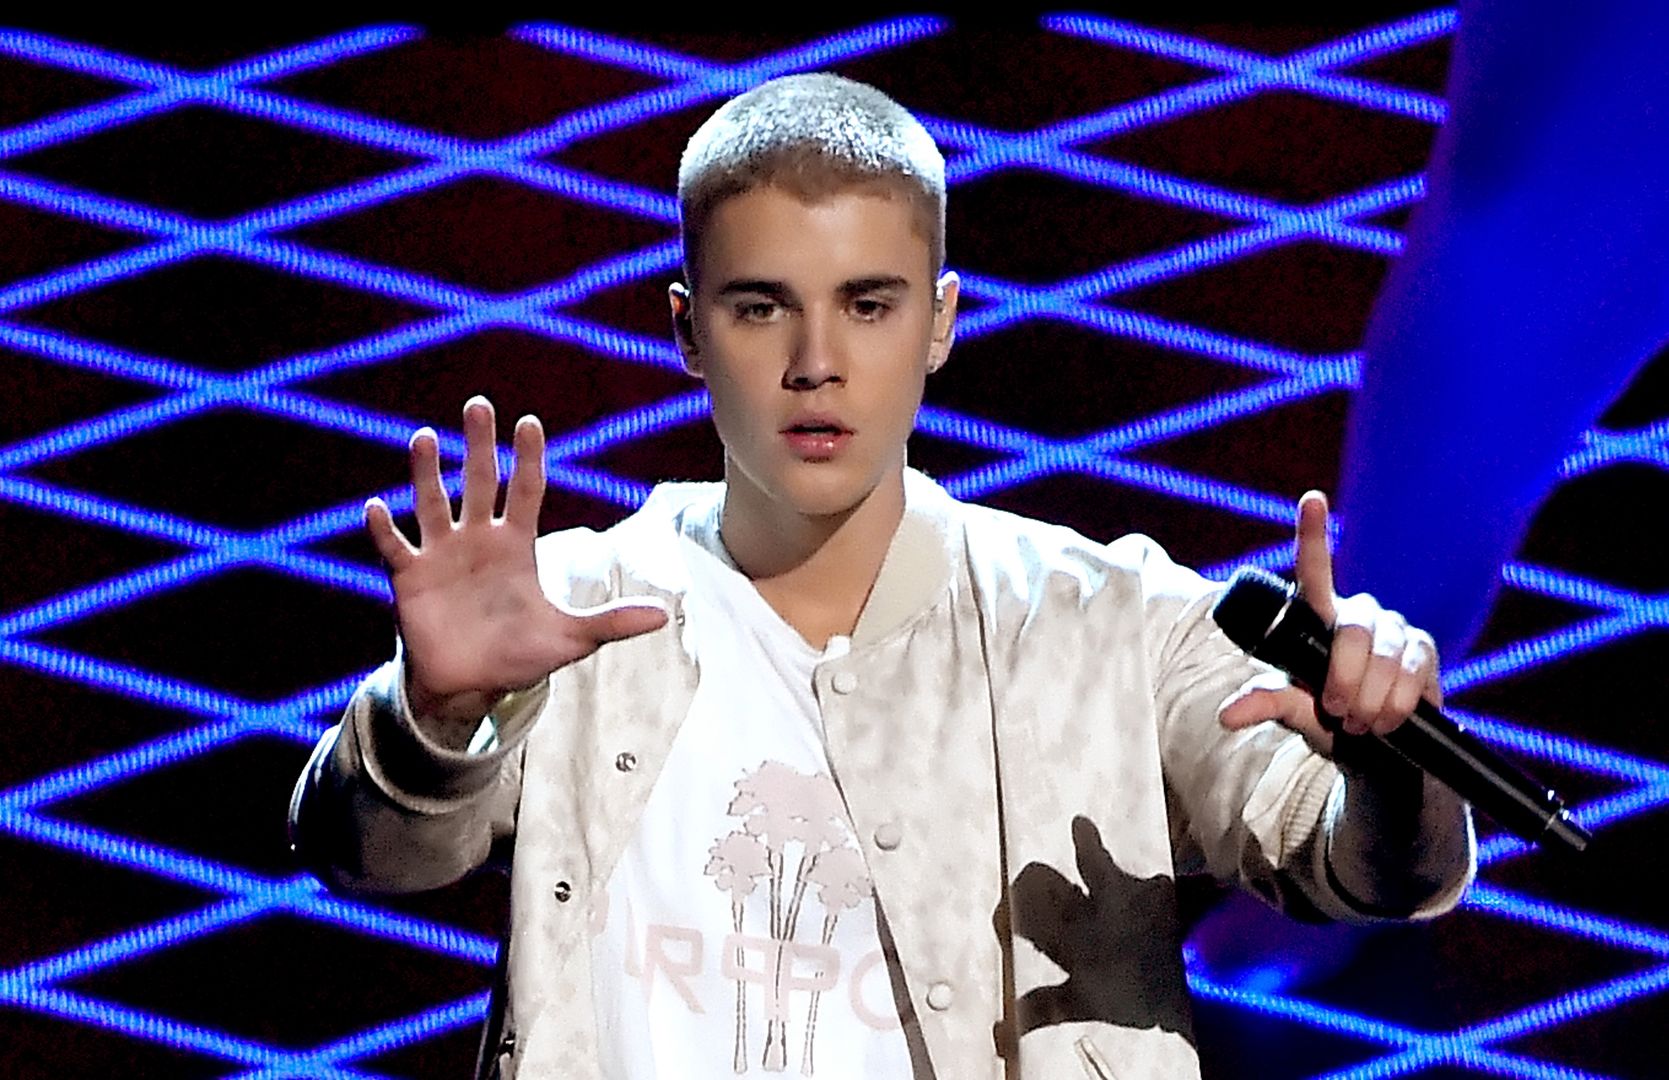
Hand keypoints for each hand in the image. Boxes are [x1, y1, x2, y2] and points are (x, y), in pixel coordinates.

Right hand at [365, 396, 667, 729]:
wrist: (470, 684)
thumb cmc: (519, 654)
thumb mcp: (570, 639)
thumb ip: (611, 622)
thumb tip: (665, 617)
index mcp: (516, 546)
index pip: (526, 491)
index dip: (529, 459)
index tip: (529, 424)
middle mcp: (478, 540)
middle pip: (479, 482)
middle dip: (479, 445)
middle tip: (479, 404)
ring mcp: (441, 555)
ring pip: (432, 503)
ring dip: (427, 473)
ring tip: (425, 438)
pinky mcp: (411, 578)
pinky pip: (394, 547)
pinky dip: (384, 529)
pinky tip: (377, 506)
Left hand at [1217, 491, 1440, 755]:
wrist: (1371, 747)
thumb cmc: (1324, 715)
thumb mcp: (1292, 709)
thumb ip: (1266, 704)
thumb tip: (1226, 716)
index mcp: (1319, 616)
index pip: (1315, 568)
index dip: (1314, 533)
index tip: (1312, 499)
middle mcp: (1358, 613)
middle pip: (1353, 631)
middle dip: (1344, 678)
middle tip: (1337, 711)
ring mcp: (1394, 629)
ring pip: (1385, 656)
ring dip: (1370, 698)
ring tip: (1359, 722)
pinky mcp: (1424, 650)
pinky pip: (1414, 671)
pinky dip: (1397, 703)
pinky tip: (1388, 719)